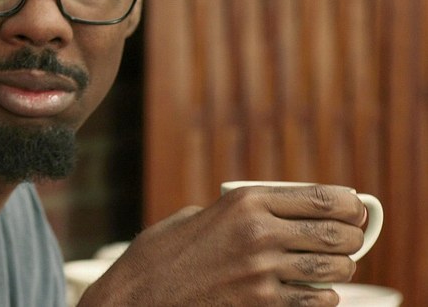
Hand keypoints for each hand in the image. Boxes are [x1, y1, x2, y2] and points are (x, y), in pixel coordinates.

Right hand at [77, 185, 366, 305]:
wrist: (138, 297)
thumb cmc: (162, 255)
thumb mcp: (199, 216)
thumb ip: (239, 213)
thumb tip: (279, 214)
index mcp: (245, 202)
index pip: (324, 198)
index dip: (351, 205)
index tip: (356, 210)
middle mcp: (259, 234)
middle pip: (337, 234)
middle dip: (352, 237)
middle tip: (350, 240)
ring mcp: (262, 273)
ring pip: (334, 270)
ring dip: (340, 269)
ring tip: (333, 267)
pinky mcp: (262, 305)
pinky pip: (316, 302)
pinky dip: (322, 298)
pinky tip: (314, 293)